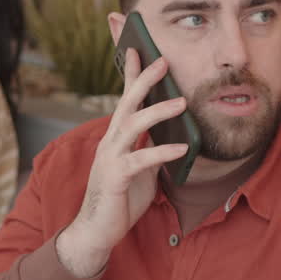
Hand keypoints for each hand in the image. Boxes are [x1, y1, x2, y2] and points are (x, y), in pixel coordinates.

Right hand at [56, 52, 188, 277]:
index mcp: (116, 137)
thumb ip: (151, 149)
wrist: (97, 231)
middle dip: (143, 79)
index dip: (131, 73)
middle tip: (162, 60)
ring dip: (158, 111)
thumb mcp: (142, 169)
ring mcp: (110, 158)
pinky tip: (183, 148)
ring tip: (181, 102)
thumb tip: (173, 134)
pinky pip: (141, 160)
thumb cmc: (120, 199)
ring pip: (132, 125)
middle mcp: (110, 141)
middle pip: (126, 103)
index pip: (125, 99)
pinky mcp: (115, 177)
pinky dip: (163, 152)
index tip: (139, 48)